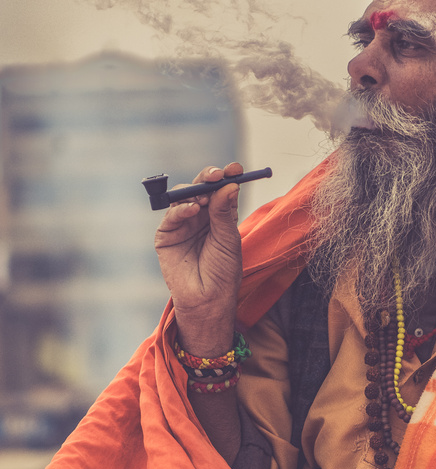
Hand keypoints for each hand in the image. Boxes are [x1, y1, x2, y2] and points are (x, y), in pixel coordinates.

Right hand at [155, 162, 243, 356]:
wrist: (207, 299)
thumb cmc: (223, 272)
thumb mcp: (228, 239)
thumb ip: (225, 212)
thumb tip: (229, 185)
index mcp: (220, 215)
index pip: (222, 189)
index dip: (227, 177)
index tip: (236, 169)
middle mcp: (200, 216)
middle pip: (201, 188)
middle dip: (208, 178)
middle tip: (217, 174)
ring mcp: (182, 223)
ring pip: (184, 197)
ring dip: (195, 192)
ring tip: (206, 198)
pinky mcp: (166, 235)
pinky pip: (171, 215)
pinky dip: (181, 209)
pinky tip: (192, 210)